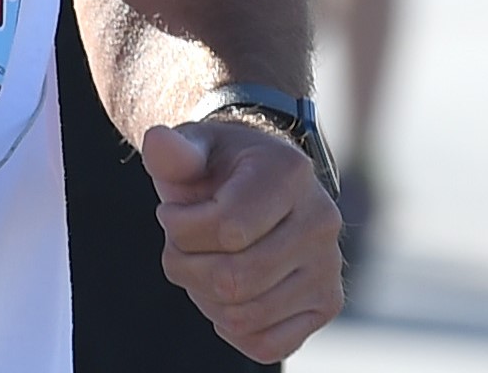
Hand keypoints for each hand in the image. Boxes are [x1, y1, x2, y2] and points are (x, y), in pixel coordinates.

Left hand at [144, 120, 343, 361]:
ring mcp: (329, 267)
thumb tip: (158, 142)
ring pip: (244, 316)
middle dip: (184, 267)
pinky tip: (226, 293)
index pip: (226, 230)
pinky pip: (266, 344)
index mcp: (290, 174)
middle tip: (178, 246)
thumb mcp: (193, 147)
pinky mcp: (326, 303)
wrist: (258, 181)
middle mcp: (321, 221)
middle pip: (232, 280)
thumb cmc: (218, 167)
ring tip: (202, 264)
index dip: (179, 229)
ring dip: (202, 297)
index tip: (170, 213)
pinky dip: (231, 328)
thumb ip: (173, 152)